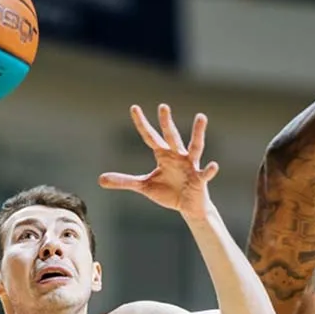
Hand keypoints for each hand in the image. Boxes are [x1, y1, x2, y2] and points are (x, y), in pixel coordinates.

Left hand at [99, 104, 218, 220]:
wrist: (188, 207)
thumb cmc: (168, 192)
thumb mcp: (144, 186)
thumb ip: (124, 181)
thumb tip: (100, 179)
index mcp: (163, 155)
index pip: (150, 136)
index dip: (142, 123)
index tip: (134, 108)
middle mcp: (177, 156)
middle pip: (171, 136)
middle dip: (166, 122)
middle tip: (163, 106)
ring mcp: (190, 166)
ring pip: (195, 146)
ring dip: (197, 132)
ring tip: (201, 117)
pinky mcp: (199, 179)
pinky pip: (205, 173)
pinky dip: (210, 170)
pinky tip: (214, 165)